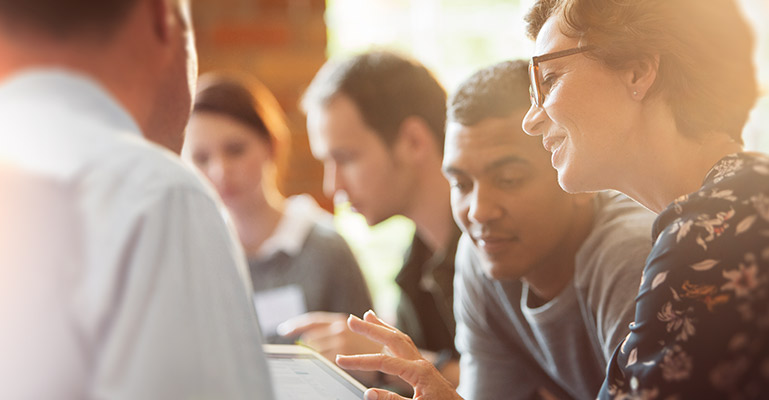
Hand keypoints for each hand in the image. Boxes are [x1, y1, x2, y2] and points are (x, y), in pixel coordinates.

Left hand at [277, 311, 384, 384]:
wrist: (395, 354)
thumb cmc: (378, 343)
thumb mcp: (360, 330)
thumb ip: (341, 327)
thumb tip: (313, 332)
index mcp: (340, 321)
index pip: (311, 321)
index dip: (295, 325)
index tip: (284, 330)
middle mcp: (338, 329)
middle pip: (310, 339)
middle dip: (308, 347)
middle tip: (305, 353)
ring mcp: (340, 343)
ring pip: (315, 351)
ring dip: (315, 356)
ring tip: (321, 361)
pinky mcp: (341, 357)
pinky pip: (323, 361)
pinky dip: (322, 364)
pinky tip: (330, 365)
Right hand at [335, 310, 463, 399]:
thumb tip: (368, 392)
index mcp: (419, 372)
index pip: (383, 361)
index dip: (360, 361)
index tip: (340, 361)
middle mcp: (421, 363)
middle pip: (392, 339)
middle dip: (371, 329)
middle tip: (350, 320)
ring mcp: (423, 365)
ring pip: (400, 339)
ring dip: (383, 327)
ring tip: (368, 315)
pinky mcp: (423, 369)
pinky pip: (406, 346)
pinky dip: (393, 336)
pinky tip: (386, 334)